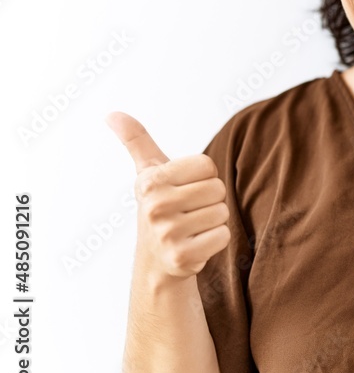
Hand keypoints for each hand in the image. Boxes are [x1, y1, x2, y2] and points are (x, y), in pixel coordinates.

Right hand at [106, 111, 230, 279]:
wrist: (156, 258)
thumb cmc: (159, 205)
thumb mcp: (148, 171)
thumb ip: (136, 140)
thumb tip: (111, 114)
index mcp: (150, 181)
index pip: (207, 165)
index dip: (203, 177)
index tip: (184, 189)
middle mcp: (155, 206)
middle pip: (217, 188)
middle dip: (210, 200)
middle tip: (189, 211)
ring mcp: (167, 234)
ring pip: (222, 212)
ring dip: (213, 221)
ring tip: (192, 227)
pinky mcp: (182, 257)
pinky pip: (223, 236)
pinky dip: (216, 240)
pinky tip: (196, 244)